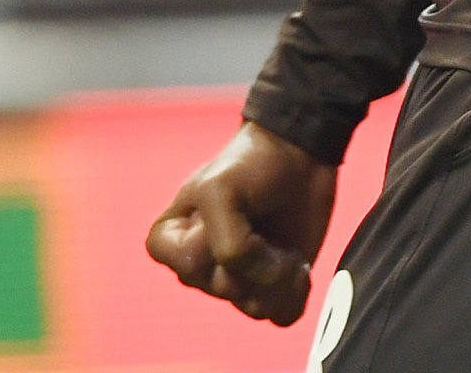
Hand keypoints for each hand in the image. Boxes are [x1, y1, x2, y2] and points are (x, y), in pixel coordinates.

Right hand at [146, 120, 339, 324]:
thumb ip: (225, 242)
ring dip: (279, 275)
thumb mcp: (220, 189)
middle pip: (225, 289)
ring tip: (284, 244)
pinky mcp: (272, 289)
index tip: (224, 207)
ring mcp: (238, 281)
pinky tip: (299, 264)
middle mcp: (200, 268)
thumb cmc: (250, 164)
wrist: (298, 154)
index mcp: (171, 241)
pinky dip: (296, 292)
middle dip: (253, 255)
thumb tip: (259, 279)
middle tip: (262, 221)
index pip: (188, 267)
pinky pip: (281, 316)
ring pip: (254, 307)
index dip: (212, 239)